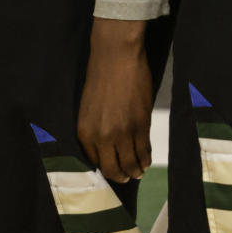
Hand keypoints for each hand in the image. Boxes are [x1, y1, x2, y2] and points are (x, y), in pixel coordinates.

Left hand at [77, 19, 152, 183]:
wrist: (116, 55)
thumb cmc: (101, 76)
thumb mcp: (89, 107)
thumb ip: (95, 128)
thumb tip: (105, 146)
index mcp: (85, 132)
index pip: (94, 163)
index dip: (105, 169)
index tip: (112, 170)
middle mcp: (102, 137)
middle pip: (112, 170)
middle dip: (121, 176)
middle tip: (126, 177)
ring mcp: (123, 133)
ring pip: (131, 164)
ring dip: (136, 171)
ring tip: (139, 171)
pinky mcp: (140, 125)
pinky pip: (144, 151)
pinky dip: (146, 159)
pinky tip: (147, 160)